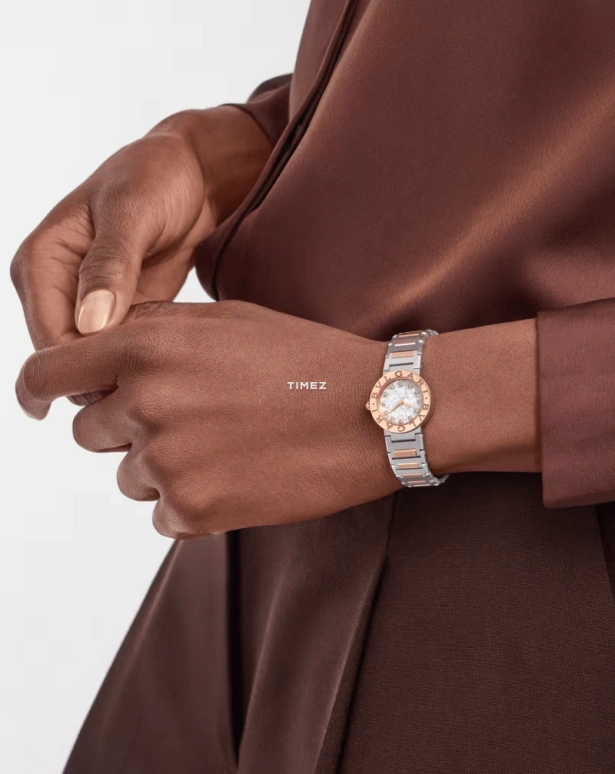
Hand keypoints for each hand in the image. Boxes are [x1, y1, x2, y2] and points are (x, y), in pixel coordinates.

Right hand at [10, 107, 269, 350]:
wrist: (191, 174)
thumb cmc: (156, 178)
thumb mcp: (132, 214)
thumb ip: (111, 266)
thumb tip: (89, 325)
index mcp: (40, 261)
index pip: (49, 337)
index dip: (86, 366)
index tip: (136, 375)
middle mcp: (54, 287)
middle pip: (67, 357)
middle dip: (107, 371)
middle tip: (159, 375)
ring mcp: (84, 303)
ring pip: (94, 359)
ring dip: (127, 367)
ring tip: (168, 363)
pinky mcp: (116, 312)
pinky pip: (121, 349)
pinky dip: (142, 355)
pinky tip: (172, 352)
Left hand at [16, 301, 396, 536]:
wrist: (373, 412)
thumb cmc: (305, 356)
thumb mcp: (225, 319)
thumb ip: (153, 330)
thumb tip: (101, 346)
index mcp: (146, 347)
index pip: (44, 375)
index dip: (36, 390)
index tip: (40, 403)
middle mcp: (144, 403)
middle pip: (89, 432)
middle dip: (124, 426)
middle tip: (188, 419)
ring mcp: (166, 462)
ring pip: (129, 475)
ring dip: (162, 465)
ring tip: (226, 445)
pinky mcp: (193, 512)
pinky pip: (162, 513)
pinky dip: (189, 502)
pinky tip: (238, 476)